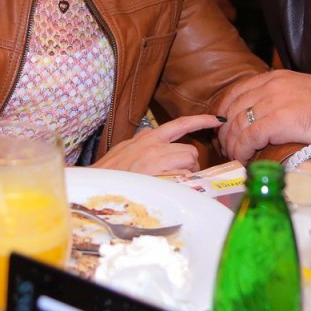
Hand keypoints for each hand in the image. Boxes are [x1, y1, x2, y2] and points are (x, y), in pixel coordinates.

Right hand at [91, 114, 223, 175]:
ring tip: (168, 184)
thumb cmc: (108, 175)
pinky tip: (167, 190)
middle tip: (178, 177)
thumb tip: (154, 145)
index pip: (180, 124)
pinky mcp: (158, 174)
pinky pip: (183, 177)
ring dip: (186, 174)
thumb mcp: (123, 152)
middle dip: (189, 164)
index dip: (201, 121)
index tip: (219, 119)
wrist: (91, 186)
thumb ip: (140, 145)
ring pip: (189, 162)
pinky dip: (181, 185)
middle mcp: (153, 144)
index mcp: (147, 138)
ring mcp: (156, 158)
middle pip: (189, 150)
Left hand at [218, 71, 310, 162]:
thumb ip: (279, 94)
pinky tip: (243, 159)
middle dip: (225, 131)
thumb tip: (264, 111)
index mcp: (274, 78)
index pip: (237, 91)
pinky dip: (241, 151)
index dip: (224, 110)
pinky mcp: (276, 122)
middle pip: (233, 110)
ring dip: (231, 144)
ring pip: (237, 125)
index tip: (222, 125)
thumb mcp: (300, 89)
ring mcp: (271, 103)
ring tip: (234, 156)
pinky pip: (248, 138)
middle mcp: (269, 87)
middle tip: (225, 146)